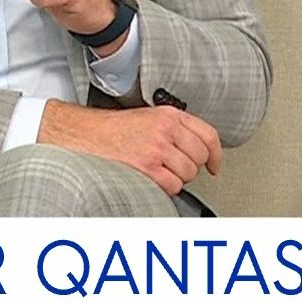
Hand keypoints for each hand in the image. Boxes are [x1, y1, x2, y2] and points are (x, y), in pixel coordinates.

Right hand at [40, 100, 220, 194]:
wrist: (85, 136)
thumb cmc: (114, 130)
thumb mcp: (150, 118)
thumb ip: (175, 128)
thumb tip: (199, 150)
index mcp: (169, 115)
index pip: (208, 135)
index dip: (216, 154)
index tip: (214, 165)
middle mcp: (166, 129)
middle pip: (199, 157)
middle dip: (190, 168)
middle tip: (173, 168)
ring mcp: (157, 148)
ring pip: (188, 174)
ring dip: (176, 178)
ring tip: (158, 171)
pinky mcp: (147, 167)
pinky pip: (173, 185)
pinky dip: (165, 187)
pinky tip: (151, 178)